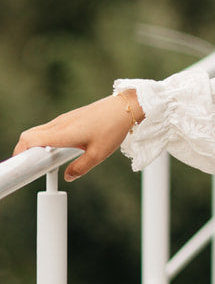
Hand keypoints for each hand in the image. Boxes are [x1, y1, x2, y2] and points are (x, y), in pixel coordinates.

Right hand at [14, 92, 143, 180]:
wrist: (126, 107)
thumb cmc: (113, 128)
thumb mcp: (98, 155)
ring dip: (35, 145)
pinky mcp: (70, 118)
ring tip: (41, 162)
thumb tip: (68, 176)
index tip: (19, 166)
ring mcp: (64, 119)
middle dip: (24, 151)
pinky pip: (50, 129)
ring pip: (39, 131)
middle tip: (29, 167)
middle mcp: (59, 124)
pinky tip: (56, 151)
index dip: (19, 153)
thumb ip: (80, 168)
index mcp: (62, 133)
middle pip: (29, 135)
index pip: (29, 140)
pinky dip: (45, 140)